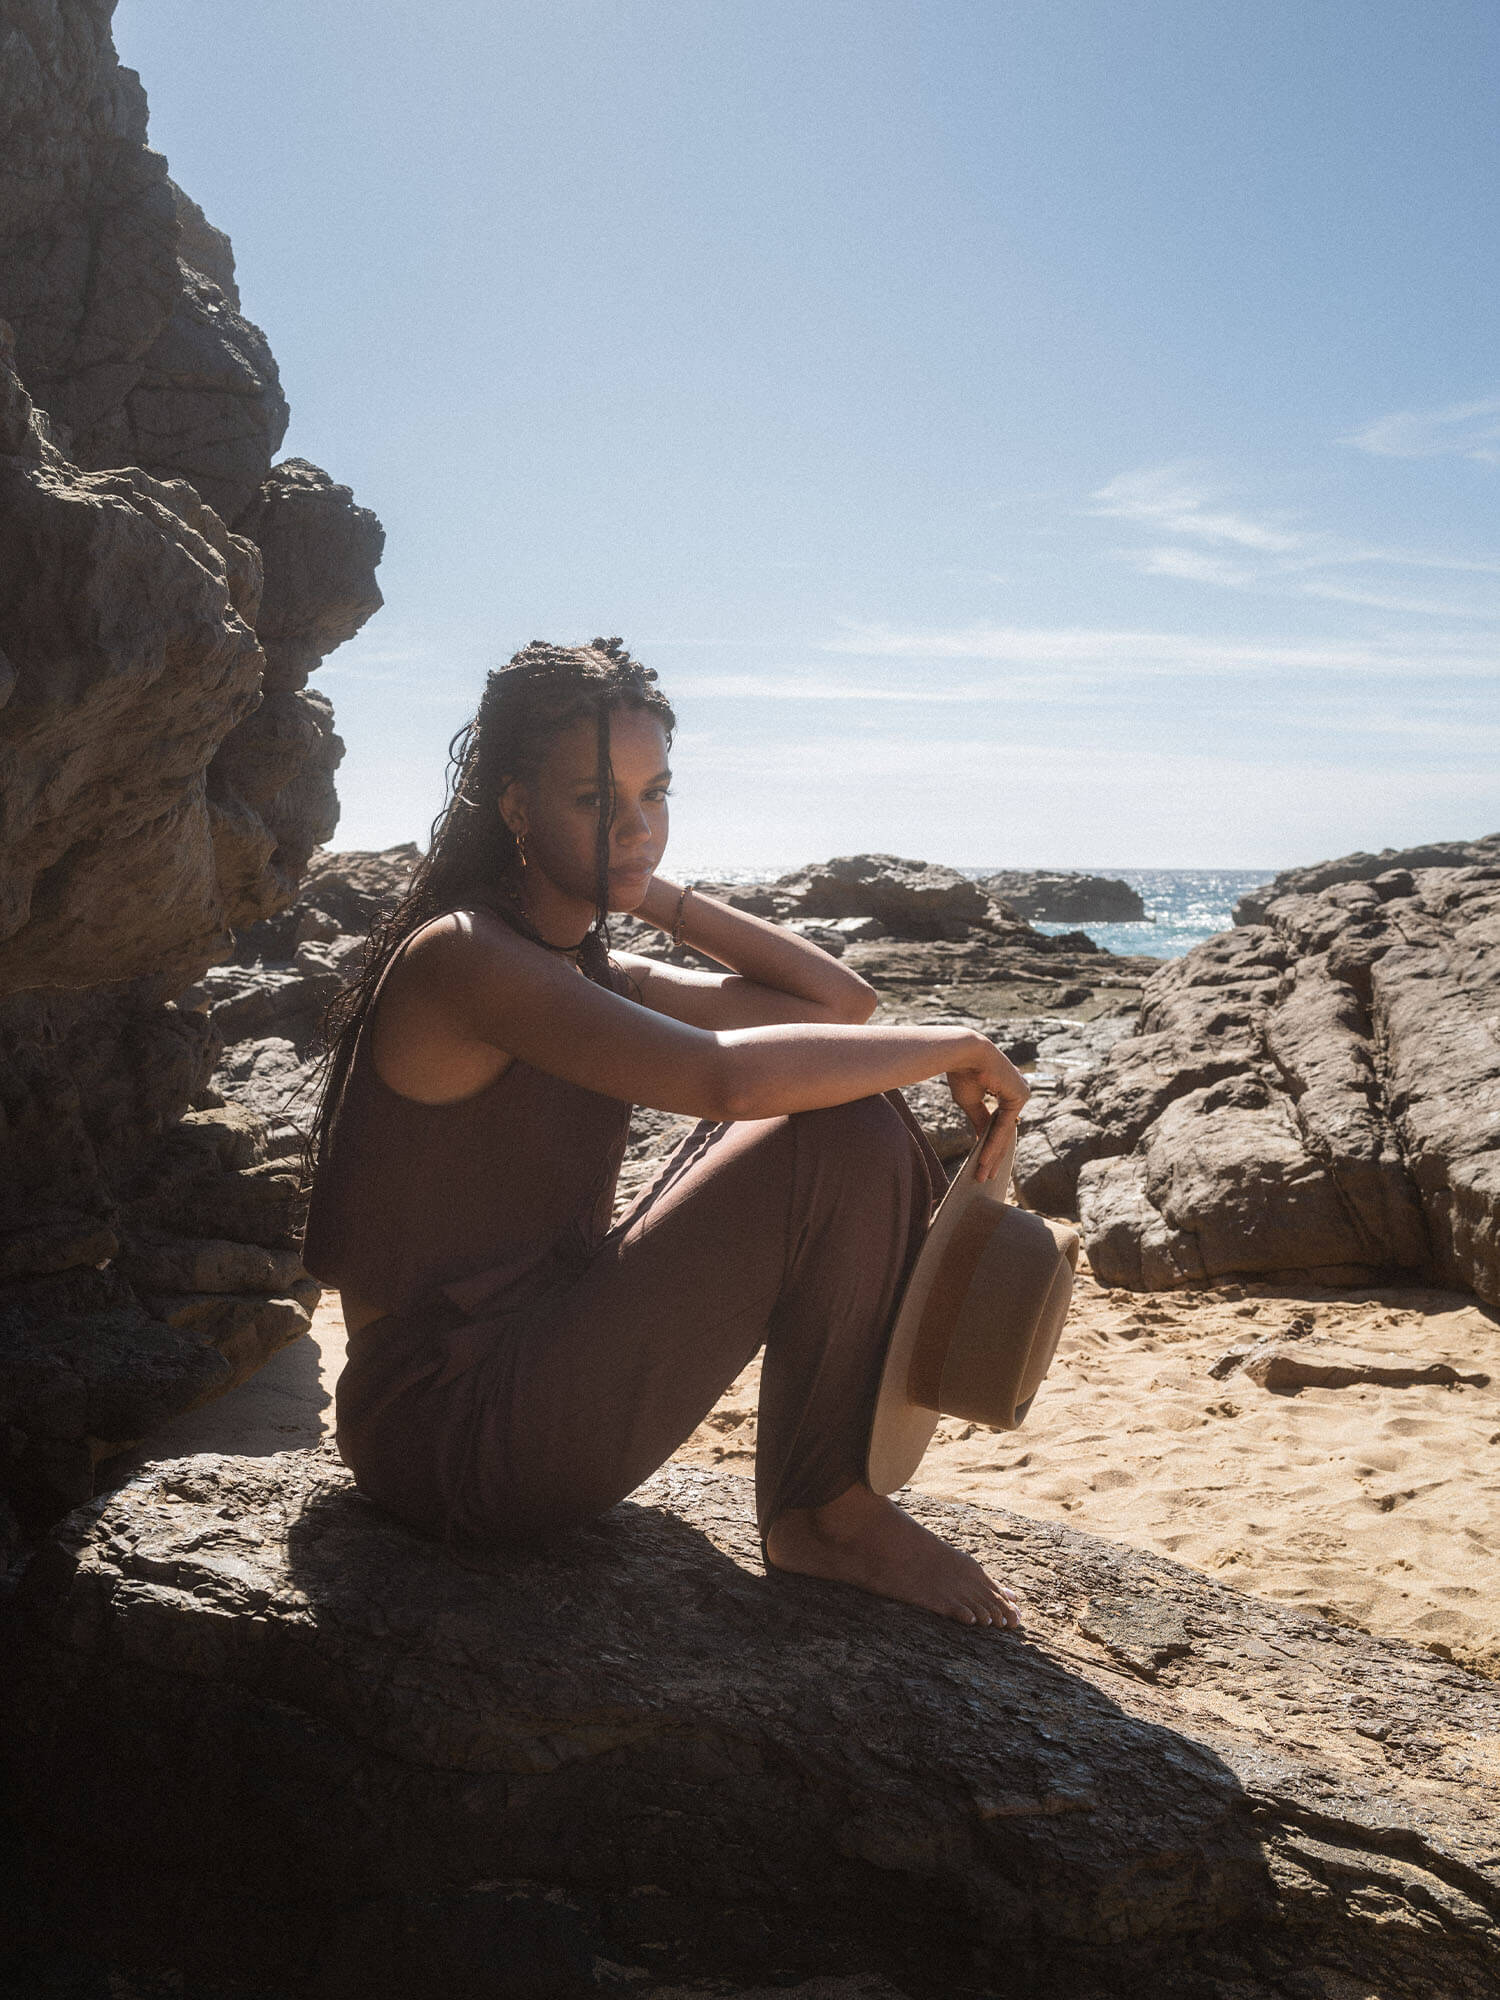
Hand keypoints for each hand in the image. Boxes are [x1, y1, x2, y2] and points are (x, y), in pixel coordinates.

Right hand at [945, 1034, 1029, 1182]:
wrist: (963, 1053)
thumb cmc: (963, 1071)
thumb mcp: (971, 1102)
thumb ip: (981, 1119)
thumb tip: (982, 1140)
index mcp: (1007, 1089)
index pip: (1001, 1123)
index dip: (992, 1144)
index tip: (984, 1162)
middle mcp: (1018, 1091)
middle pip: (1005, 1131)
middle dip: (994, 1156)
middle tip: (986, 1176)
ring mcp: (1021, 1094)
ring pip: (1005, 1133)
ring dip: (992, 1155)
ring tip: (982, 1175)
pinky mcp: (1020, 1097)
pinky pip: (1004, 1128)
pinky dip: (992, 1145)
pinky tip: (983, 1160)